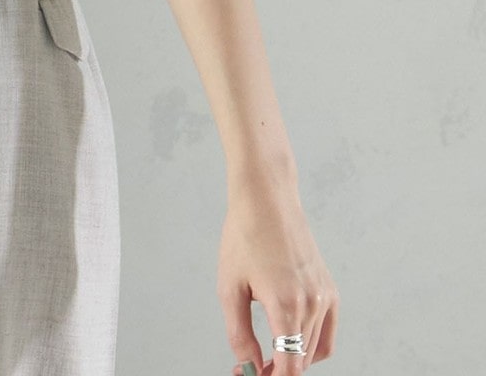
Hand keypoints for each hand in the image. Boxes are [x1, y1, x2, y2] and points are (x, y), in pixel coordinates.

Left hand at [218, 177, 338, 373]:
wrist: (267, 199)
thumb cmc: (244, 236)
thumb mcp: (229, 287)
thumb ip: (239, 333)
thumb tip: (248, 365)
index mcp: (286, 304)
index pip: (289, 367)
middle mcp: (312, 304)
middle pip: (300, 362)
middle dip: (276, 371)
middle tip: (249, 368)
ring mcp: (325, 297)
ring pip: (312, 350)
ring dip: (291, 360)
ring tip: (264, 356)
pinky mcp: (329, 290)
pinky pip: (326, 334)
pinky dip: (310, 346)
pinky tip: (290, 343)